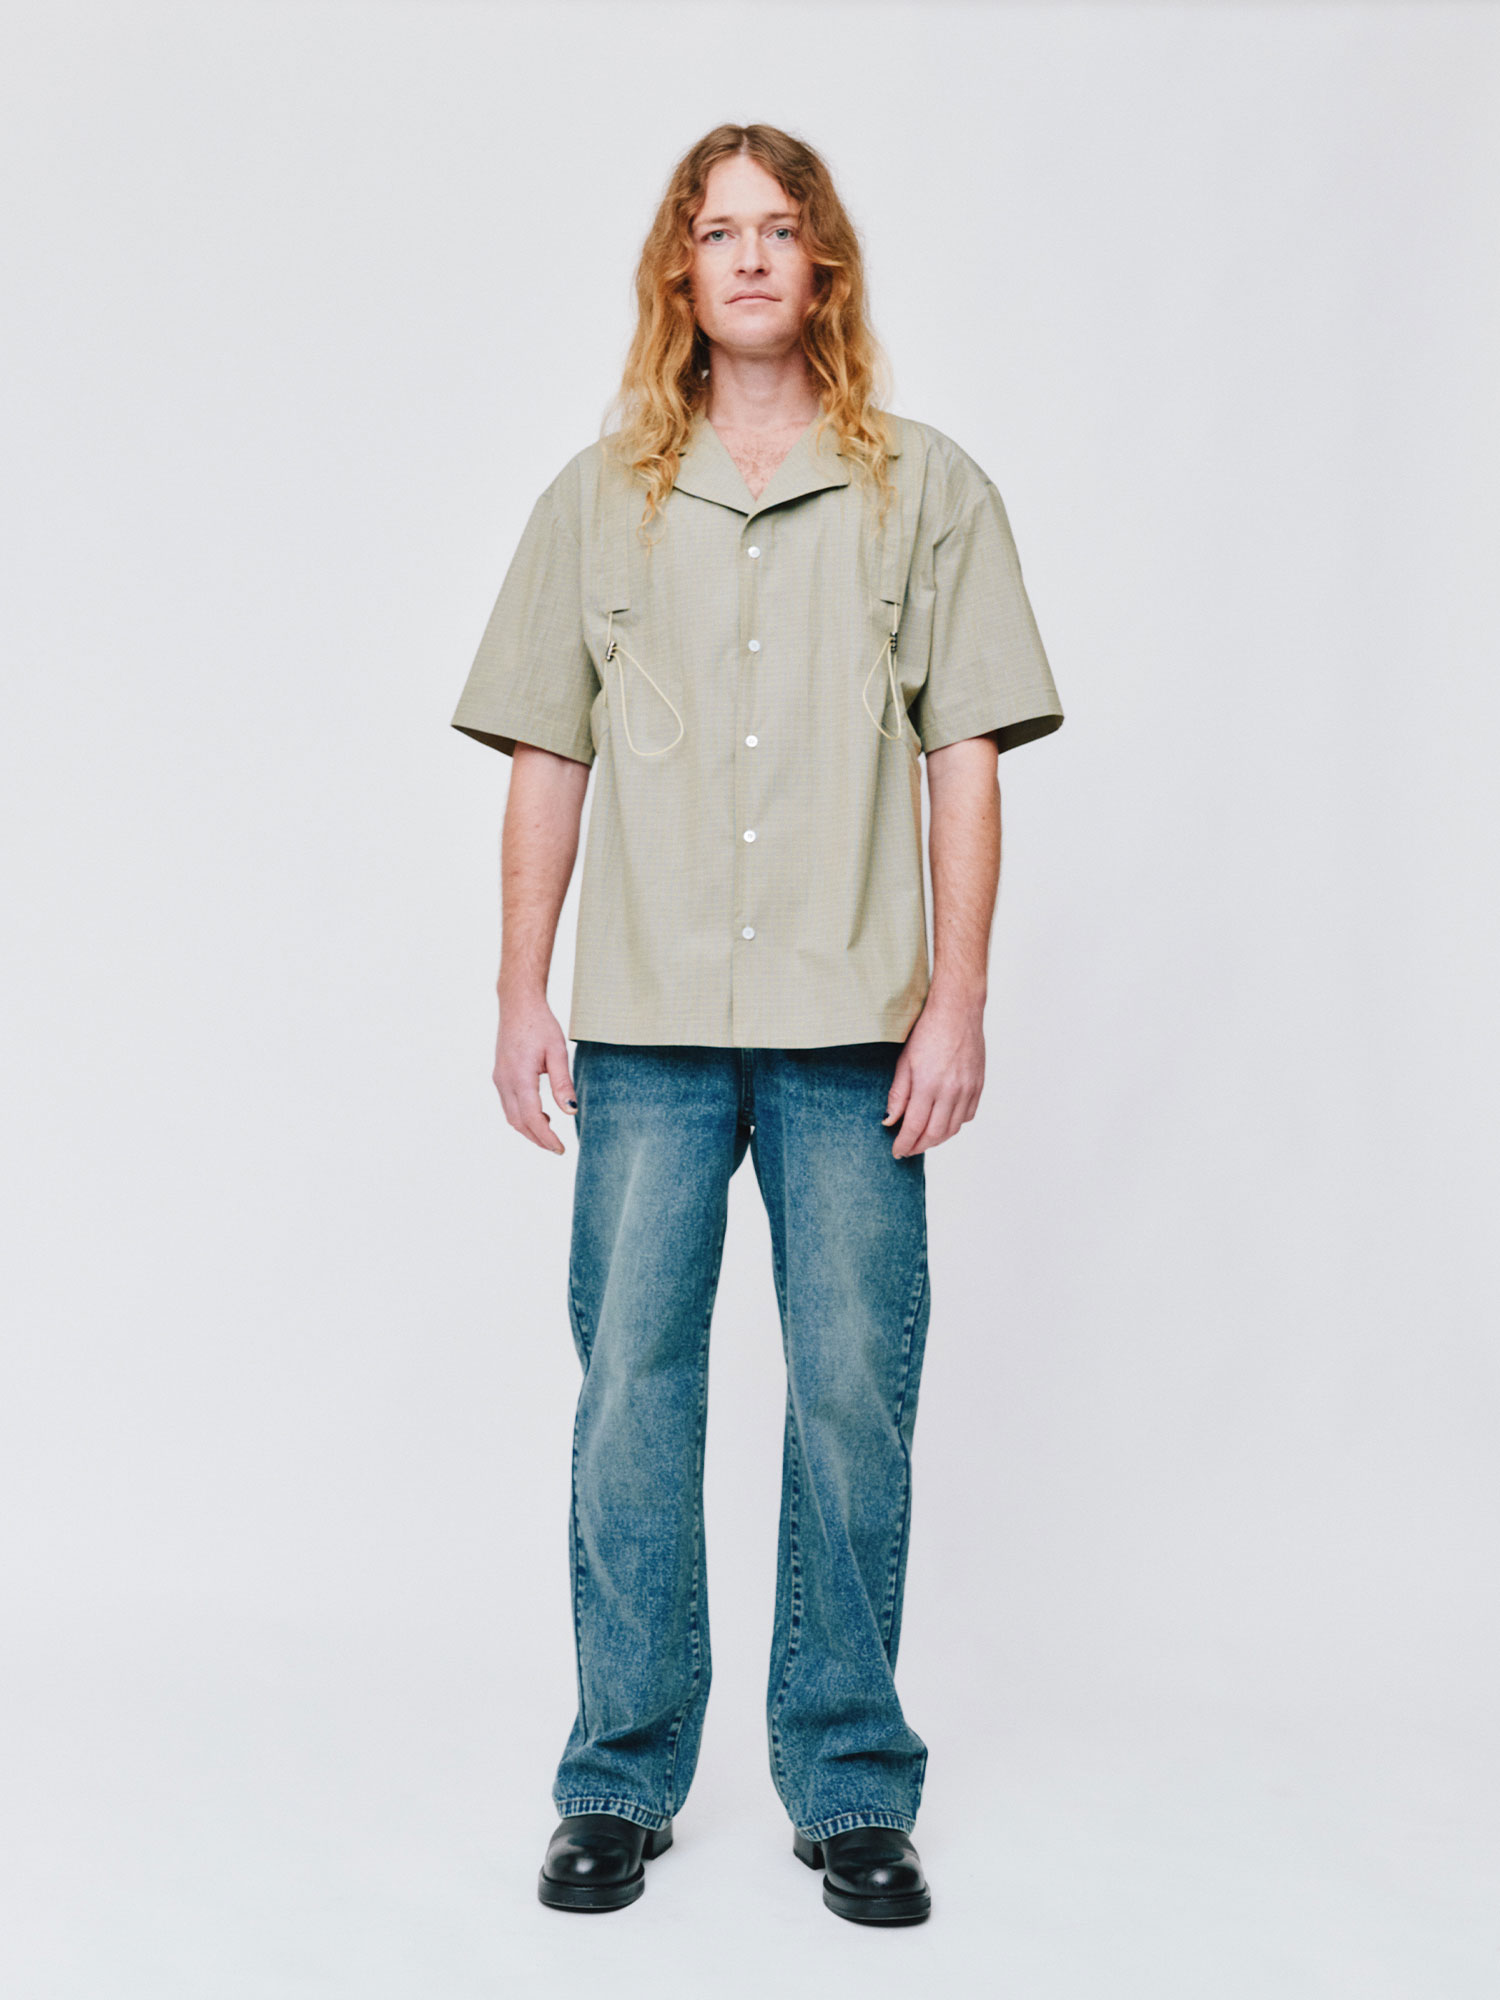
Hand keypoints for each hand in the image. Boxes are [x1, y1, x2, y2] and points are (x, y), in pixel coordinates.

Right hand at [493, 993, 576, 1153]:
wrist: (518, 1005)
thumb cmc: (540, 1025)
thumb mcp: (558, 1052)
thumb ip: (563, 1083)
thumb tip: (570, 1111)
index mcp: (520, 1076)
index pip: (532, 1117)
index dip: (546, 1137)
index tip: (561, 1148)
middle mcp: (505, 1081)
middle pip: (519, 1122)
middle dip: (537, 1139)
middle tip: (557, 1148)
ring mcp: (499, 1078)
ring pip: (511, 1116)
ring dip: (529, 1129)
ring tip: (550, 1134)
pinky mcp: (500, 1075)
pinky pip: (509, 1104)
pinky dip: (522, 1116)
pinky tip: (540, 1113)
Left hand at [883, 988, 984, 1156]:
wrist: (958, 1011)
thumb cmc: (928, 1032)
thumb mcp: (904, 1062)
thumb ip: (898, 1094)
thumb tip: (890, 1121)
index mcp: (929, 1084)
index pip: (914, 1126)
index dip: (904, 1143)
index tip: (897, 1152)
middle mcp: (951, 1091)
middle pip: (935, 1133)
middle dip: (919, 1146)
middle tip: (908, 1149)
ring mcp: (968, 1089)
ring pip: (953, 1129)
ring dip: (937, 1139)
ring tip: (923, 1140)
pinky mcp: (978, 1086)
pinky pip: (967, 1116)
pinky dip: (954, 1125)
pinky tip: (942, 1123)